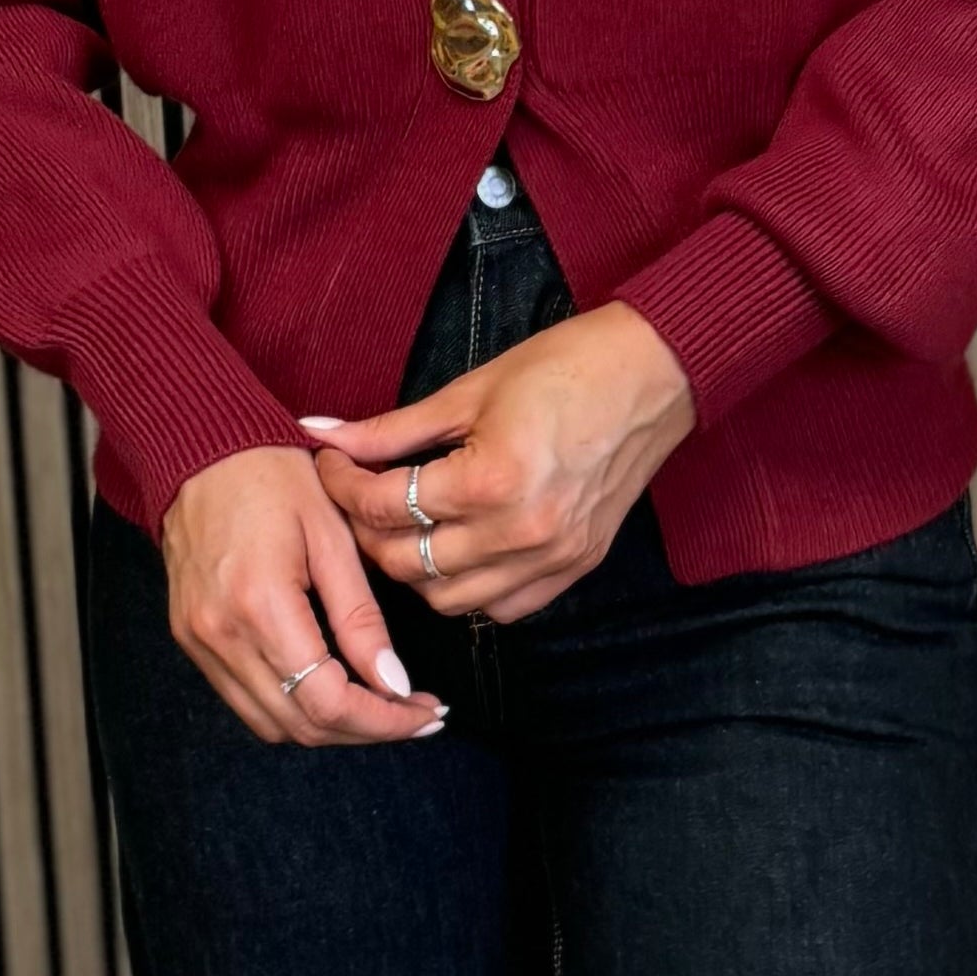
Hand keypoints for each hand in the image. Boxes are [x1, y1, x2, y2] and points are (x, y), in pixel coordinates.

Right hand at [157, 448, 452, 747]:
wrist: (198, 448)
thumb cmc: (270, 475)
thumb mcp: (332, 536)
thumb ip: (361, 618)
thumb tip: (394, 684)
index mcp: (260, 604)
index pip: (328, 701)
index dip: (383, 722)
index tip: (424, 714)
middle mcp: (220, 634)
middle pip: (301, 726)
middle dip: (365, 731)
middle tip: (415, 715)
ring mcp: (198, 641)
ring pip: (271, 724)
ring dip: (329, 728)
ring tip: (379, 707)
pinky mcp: (190, 639)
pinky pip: (245, 700)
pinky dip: (292, 708)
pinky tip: (331, 689)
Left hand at [300, 305, 696, 622]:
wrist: (654, 376)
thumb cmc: (567, 367)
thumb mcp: (468, 390)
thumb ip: (390, 428)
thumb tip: (322, 433)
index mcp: (491, 480)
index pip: (387, 506)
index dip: (343, 485)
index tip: (332, 463)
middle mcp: (522, 533)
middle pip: (406, 565)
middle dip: (367, 533)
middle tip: (359, 497)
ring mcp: (552, 558)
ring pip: (448, 600)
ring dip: (413, 570)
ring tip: (404, 526)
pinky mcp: (575, 568)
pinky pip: (501, 608)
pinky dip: (467, 589)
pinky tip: (457, 550)